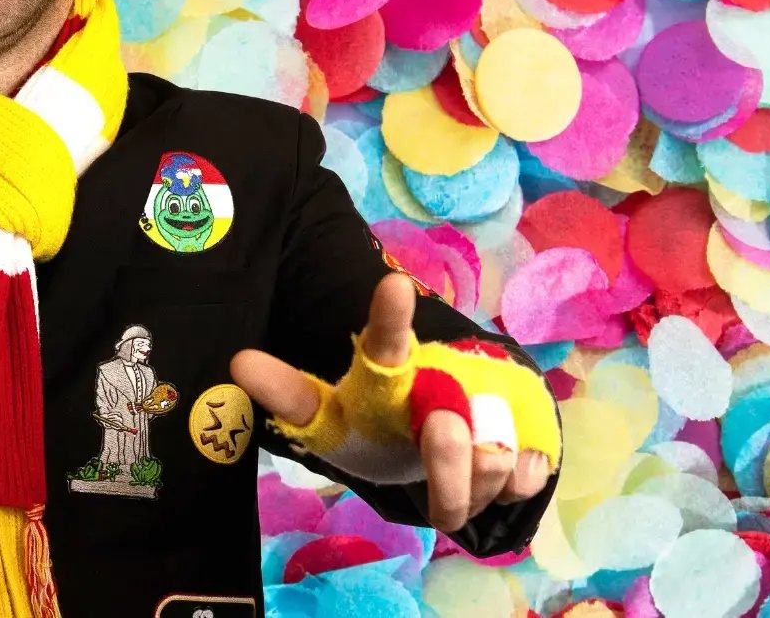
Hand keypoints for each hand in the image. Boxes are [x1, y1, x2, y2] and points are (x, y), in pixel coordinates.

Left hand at [231, 274, 553, 533]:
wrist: (442, 451)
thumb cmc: (376, 429)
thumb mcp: (328, 415)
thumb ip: (288, 393)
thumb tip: (239, 359)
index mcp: (389, 374)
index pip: (388, 342)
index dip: (391, 318)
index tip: (393, 286)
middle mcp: (443, 388)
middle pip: (447, 431)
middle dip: (446, 455)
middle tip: (439, 444)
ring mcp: (492, 412)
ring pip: (489, 463)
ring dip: (468, 483)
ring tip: (451, 470)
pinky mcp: (530, 437)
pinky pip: (526, 474)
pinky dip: (511, 482)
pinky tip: (497, 470)